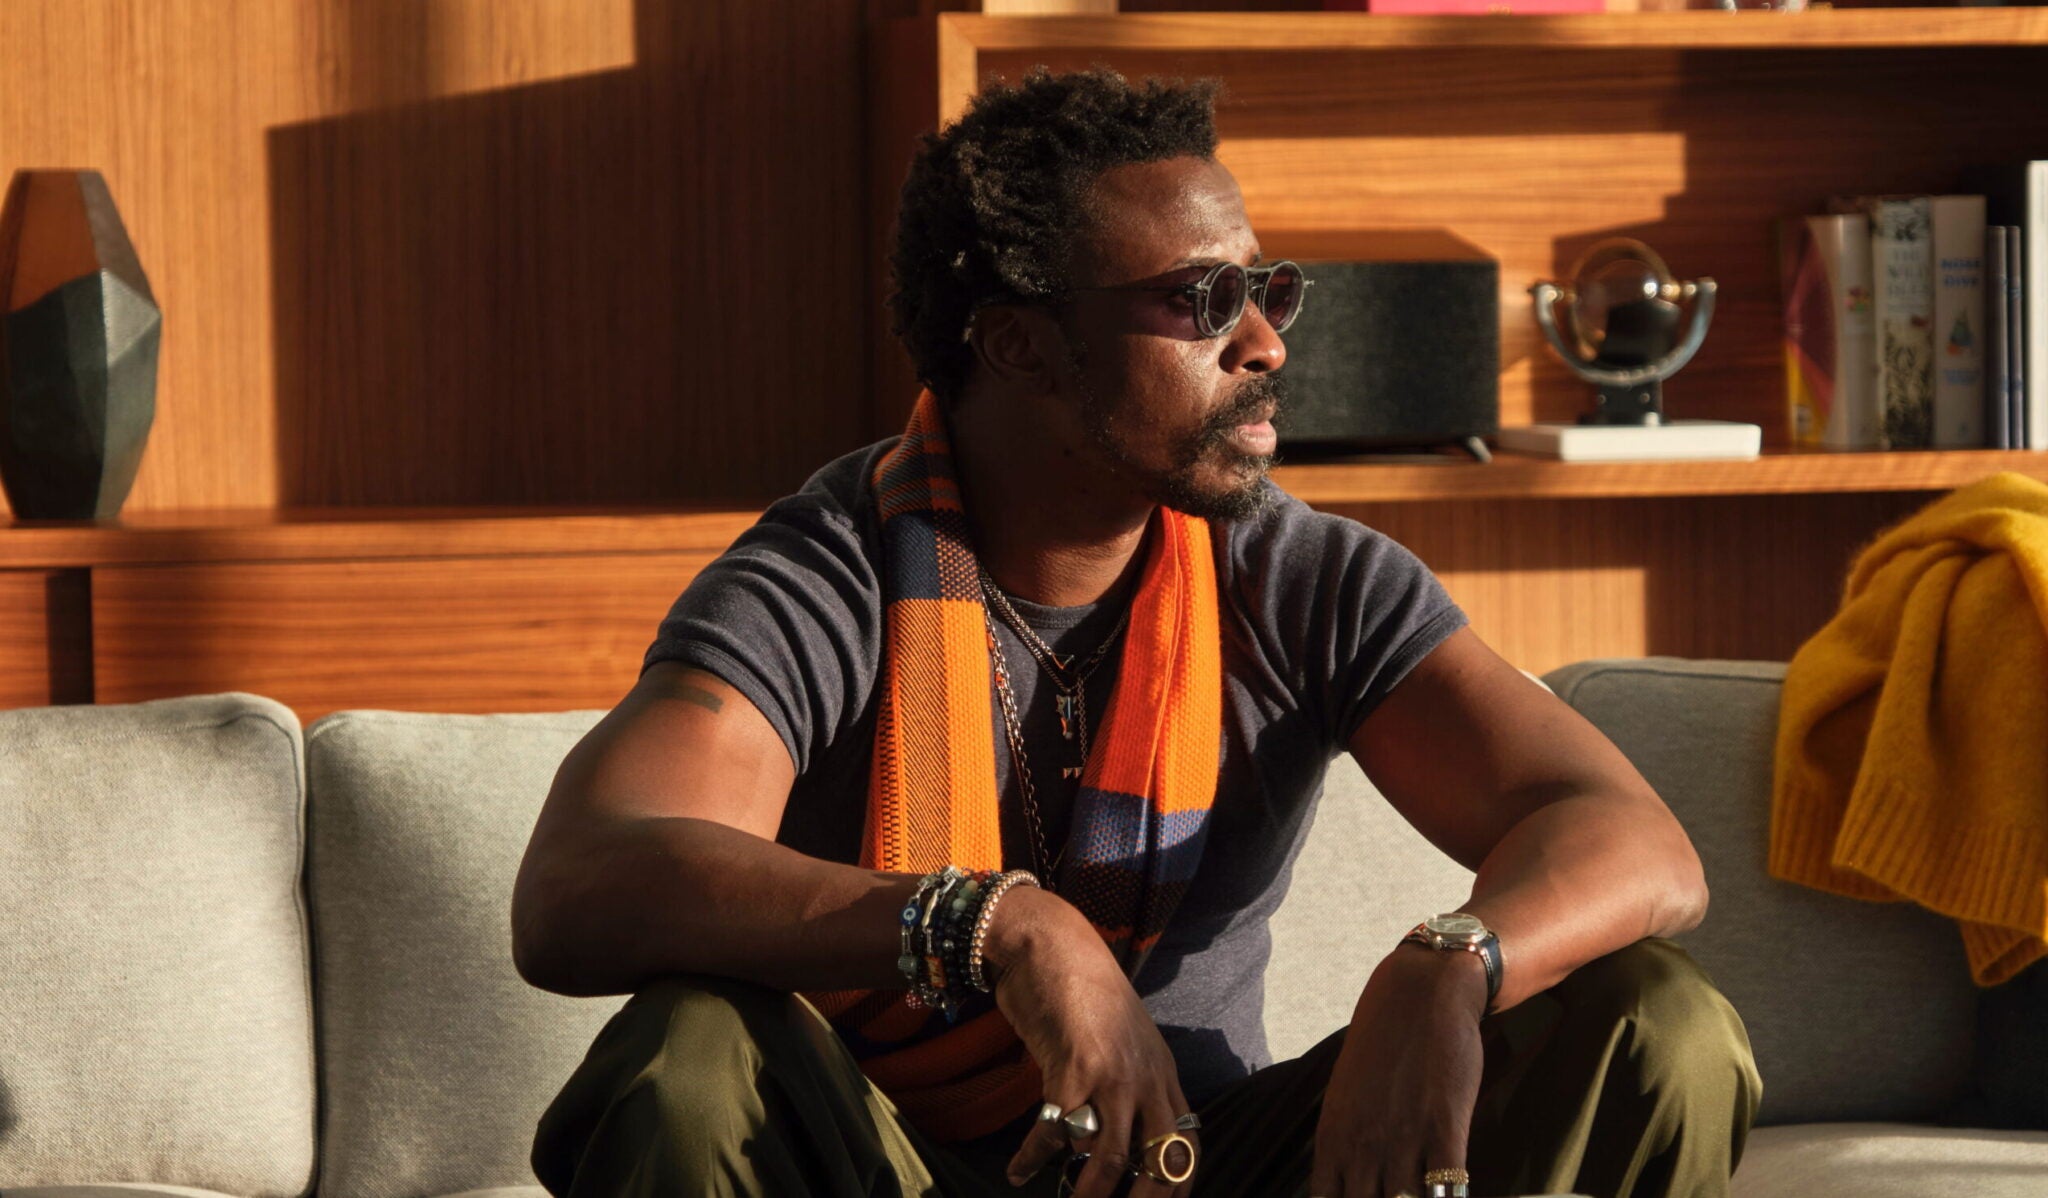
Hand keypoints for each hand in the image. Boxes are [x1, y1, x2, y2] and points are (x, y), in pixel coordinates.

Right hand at [986, 886, 1198, 1196]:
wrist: (1050, 942)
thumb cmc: (1079, 989)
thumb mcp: (1122, 1035)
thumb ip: (1127, 1077)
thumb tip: (1111, 1127)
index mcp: (1161, 1072)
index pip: (1187, 1142)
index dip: (1177, 1184)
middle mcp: (1147, 1077)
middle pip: (1161, 1160)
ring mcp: (1114, 1073)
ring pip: (1111, 1157)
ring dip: (1087, 1192)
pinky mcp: (1075, 1067)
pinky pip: (1056, 1130)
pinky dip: (1034, 1156)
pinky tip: (1018, 1169)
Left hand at [1309, 945, 1487, 1197]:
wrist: (1421, 992)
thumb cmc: (1384, 1044)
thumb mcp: (1347, 1093)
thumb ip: (1346, 1138)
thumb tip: (1345, 1178)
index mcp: (1333, 1137)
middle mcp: (1362, 1144)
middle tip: (1393, 1196)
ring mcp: (1403, 1139)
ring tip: (1423, 1196)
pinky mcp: (1444, 1128)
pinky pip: (1449, 1188)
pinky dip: (1451, 1196)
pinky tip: (1453, 1192)